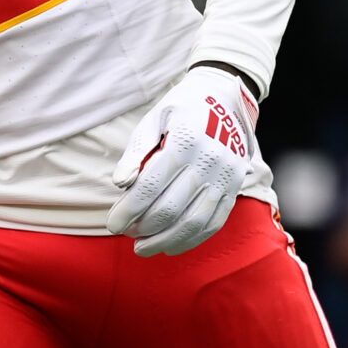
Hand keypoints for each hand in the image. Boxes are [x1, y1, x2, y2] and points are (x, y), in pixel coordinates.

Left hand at [107, 65, 258, 256]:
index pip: (151, 186)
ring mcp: (225, 177)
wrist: (225, 98)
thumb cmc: (181, 109)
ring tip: (144, 249)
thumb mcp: (154, 119)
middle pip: (171, 208)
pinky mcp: (234, 187)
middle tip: (125, 234)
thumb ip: (136, 151)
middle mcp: (209, 161)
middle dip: (143, 228)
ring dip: (165, 241)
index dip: (129, 210)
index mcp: (185, 141)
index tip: (112, 224)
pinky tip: (171, 246)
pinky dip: (192, 240)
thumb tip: (120, 183)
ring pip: (193, 222)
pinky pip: (214, 222)